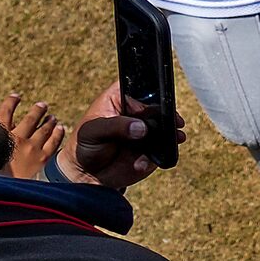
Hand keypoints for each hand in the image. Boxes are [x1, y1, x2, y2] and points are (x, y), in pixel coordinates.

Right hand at [0, 94, 62, 177]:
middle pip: (30, 119)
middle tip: (42, 105)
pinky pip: (54, 142)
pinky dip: (58, 133)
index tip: (16, 96)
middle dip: (37, 110)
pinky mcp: (43, 158)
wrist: (5, 191)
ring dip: (49, 121)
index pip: (5, 112)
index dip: (11, 102)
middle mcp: (16, 139)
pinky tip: (60, 128)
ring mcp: (31, 148)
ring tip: (52, 117)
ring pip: (44, 128)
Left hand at [63, 80, 177, 188]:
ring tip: (175, 137)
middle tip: (173, 121)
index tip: (154, 104)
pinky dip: (162, 153)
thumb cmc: (84, 145)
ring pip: (166, 126)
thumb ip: (115, 126)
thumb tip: (141, 127)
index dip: (149, 91)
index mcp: (119, 98)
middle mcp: (136, 112)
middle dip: (166, 114)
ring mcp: (146, 130)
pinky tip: (146, 160)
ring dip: (171, 133)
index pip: (139, 86)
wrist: (87, 174)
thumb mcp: (92, 131)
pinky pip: (165, 148)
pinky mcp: (153, 148)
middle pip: (158, 105)